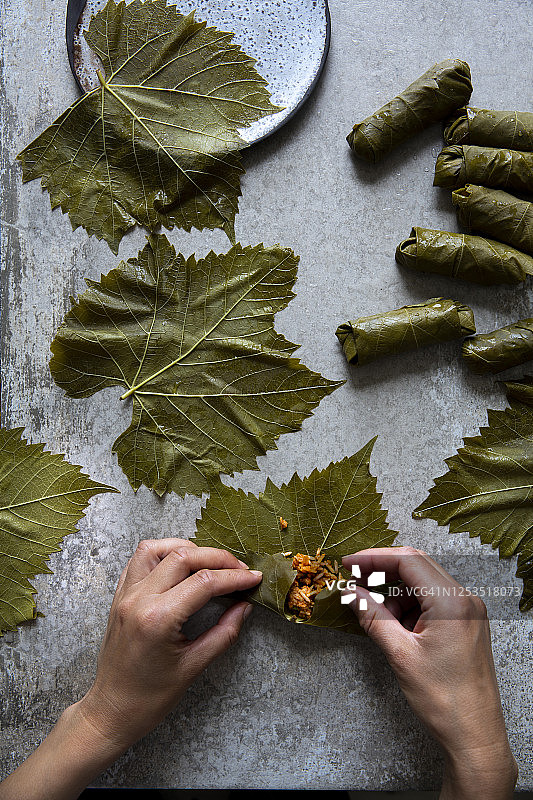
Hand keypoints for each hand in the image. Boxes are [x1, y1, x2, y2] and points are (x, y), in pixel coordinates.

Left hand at [0, 538, 261, 799]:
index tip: (254, 578)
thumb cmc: (150, 697)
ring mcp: (125, 595)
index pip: (204, 582)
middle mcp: (139, 599)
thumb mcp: (194, 667)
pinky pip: (139, 559)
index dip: (234, 577)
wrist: (111, 711)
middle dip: (218, 558)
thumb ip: (224, 633)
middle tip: (240, 569)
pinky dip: (163, 553)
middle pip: (184, 557)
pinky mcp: (119, 596)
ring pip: (157, 548)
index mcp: (158, 619)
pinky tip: (180, 565)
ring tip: (210, 562)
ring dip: (188, 549)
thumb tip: (244, 606)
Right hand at [342, 546, 517, 799]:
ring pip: (422, 584)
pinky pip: (431, 601)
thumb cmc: (445, 700)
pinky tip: (395, 627)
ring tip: (376, 616)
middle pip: (416, 566)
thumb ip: (374, 617)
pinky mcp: (465, 623)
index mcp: (452, 603)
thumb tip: (352, 595)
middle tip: (354, 580)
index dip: (374, 558)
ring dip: (394, 593)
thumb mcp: (400, 655)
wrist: (475, 735)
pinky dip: (408, 607)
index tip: (348, 563)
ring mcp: (467, 611)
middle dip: (382, 571)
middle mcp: (464, 600)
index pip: (408, 561)